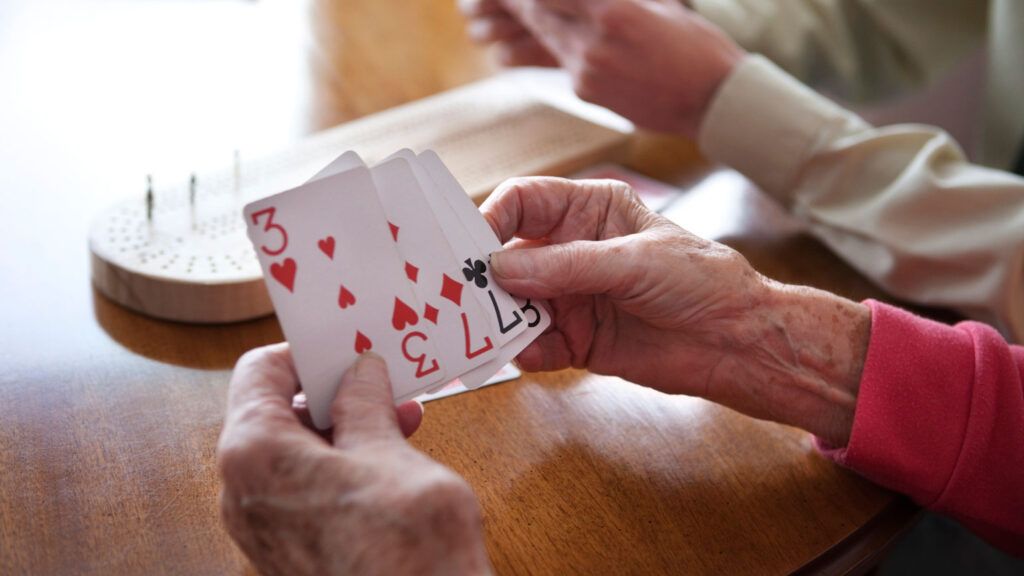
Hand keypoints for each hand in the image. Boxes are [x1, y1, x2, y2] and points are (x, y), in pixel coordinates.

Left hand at [217, 345, 491, 575]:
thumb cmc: (405, 549)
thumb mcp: (390, 453)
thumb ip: (366, 405)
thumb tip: (359, 375)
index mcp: (255, 455)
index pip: (258, 372)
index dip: (304, 352)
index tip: (343, 347)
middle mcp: (243, 493)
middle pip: (274, 413)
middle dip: (330, 393)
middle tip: (378, 380)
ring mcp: (262, 529)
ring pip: (292, 454)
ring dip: (341, 429)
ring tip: (397, 419)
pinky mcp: (287, 554)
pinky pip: (302, 491)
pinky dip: (338, 466)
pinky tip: (388, 461)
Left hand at [460, 0, 743, 136]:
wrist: (713, 101)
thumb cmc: (695, 46)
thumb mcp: (659, 3)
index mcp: (616, 10)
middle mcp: (597, 40)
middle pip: (539, 11)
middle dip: (511, 1)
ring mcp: (589, 69)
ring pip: (543, 36)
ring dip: (518, 23)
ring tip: (489, 15)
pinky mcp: (588, 92)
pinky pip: (556, 61)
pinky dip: (539, 47)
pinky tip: (522, 42)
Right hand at [483, 178, 870, 445]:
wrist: (736, 341)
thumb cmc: (700, 279)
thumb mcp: (635, 261)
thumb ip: (568, 265)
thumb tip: (502, 268)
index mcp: (587, 210)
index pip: (522, 202)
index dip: (490, 218)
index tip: (468, 246)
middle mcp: (570, 250)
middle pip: (507, 256)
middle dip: (484, 275)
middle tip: (461, 294)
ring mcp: (569, 295)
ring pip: (514, 303)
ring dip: (500, 317)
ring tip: (491, 330)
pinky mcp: (575, 338)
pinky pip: (534, 344)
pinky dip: (527, 351)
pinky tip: (533, 354)